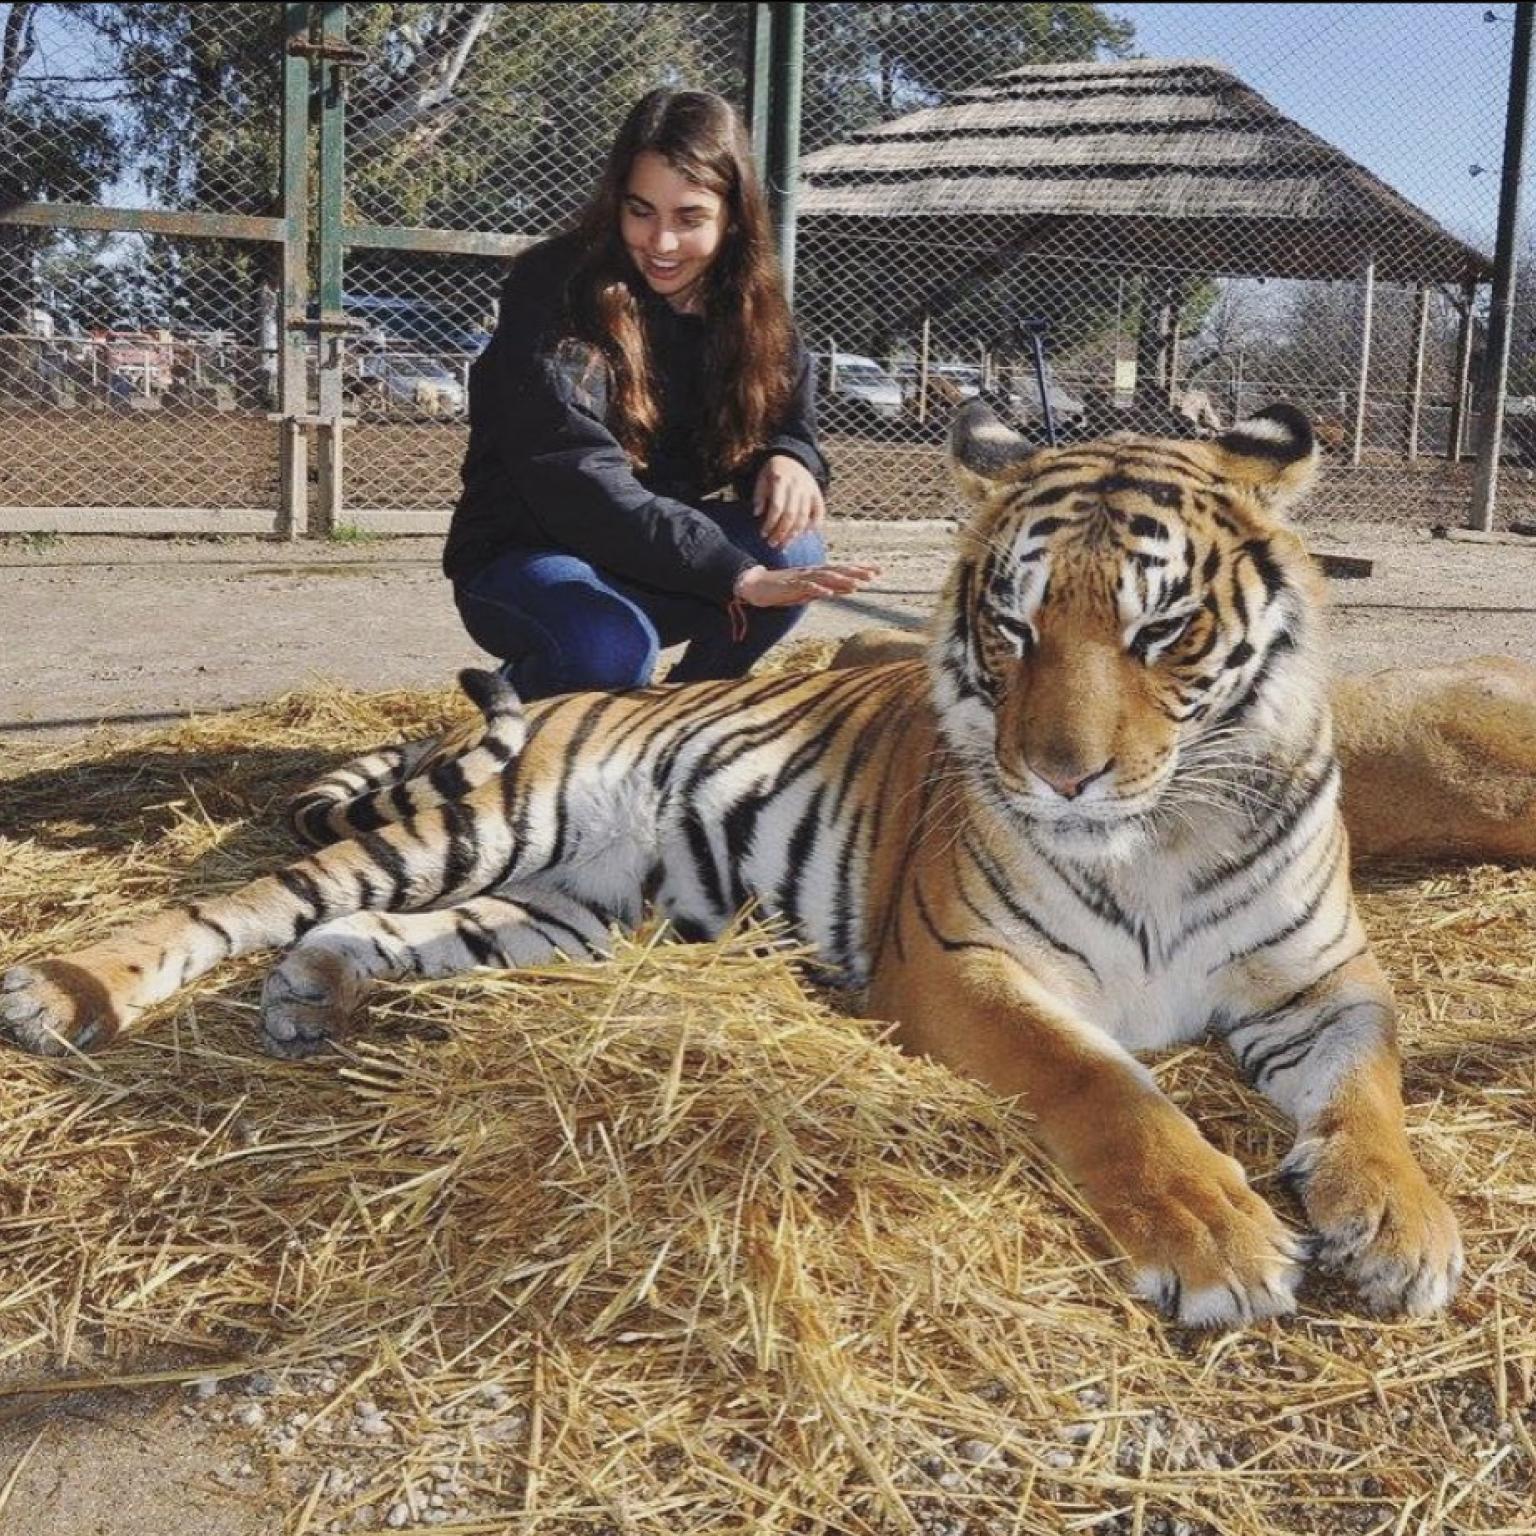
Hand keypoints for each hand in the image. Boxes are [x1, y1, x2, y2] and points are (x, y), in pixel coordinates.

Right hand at [733, 561, 878, 607]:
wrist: (756, 586)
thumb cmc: (783, 589)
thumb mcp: (807, 592)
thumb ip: (826, 589)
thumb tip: (845, 590)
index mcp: (817, 573)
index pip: (842, 569)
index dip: (860, 569)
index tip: (878, 570)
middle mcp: (812, 572)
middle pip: (838, 570)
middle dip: (857, 572)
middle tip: (875, 574)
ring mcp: (801, 578)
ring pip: (825, 577)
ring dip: (841, 580)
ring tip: (856, 584)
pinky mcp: (790, 585)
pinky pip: (806, 587)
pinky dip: (818, 589)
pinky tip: (829, 593)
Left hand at [753, 454, 825, 550]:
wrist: (791, 458)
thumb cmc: (772, 472)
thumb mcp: (761, 478)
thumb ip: (758, 495)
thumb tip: (757, 513)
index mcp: (781, 480)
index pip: (777, 507)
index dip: (770, 523)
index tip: (763, 534)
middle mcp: (797, 485)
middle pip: (791, 515)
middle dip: (781, 533)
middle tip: (773, 544)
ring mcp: (809, 489)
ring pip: (804, 516)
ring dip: (794, 534)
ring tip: (785, 545)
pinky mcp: (817, 493)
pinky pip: (820, 510)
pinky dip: (815, 523)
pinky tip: (807, 534)